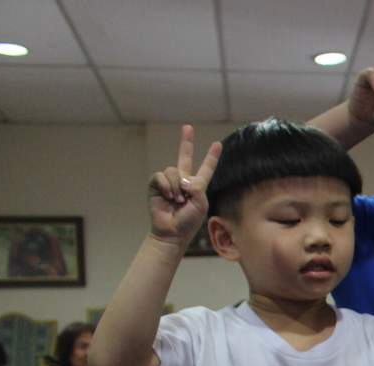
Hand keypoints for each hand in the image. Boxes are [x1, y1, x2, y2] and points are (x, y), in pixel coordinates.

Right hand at [148, 125, 221, 246]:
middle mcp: (183, 181)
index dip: (211, 157)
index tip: (217, 144)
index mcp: (198, 186)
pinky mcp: (156, 185)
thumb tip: (182, 177)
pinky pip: (160, 176)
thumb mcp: (201, 204)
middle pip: (184, 157)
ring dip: (176, 186)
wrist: (172, 231)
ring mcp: (169, 182)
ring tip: (177, 200)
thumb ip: (197, 187)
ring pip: (173, 170)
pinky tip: (169, 197)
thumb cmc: (188, 221)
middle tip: (188, 127)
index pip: (206, 168)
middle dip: (186, 142)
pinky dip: (166, 186)